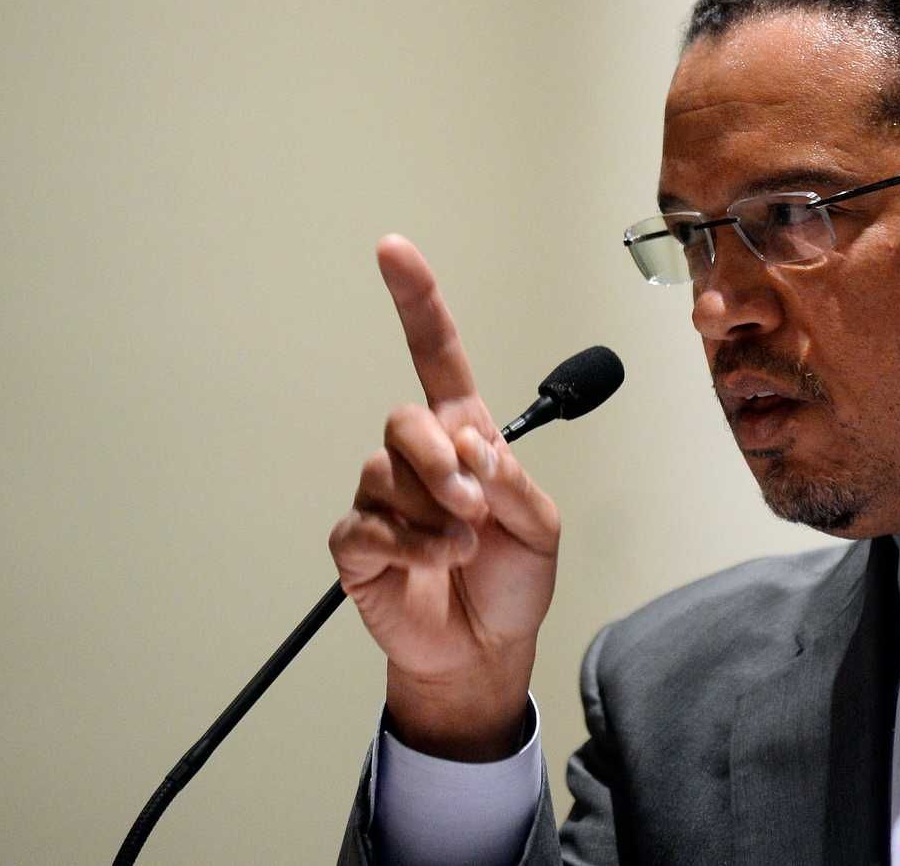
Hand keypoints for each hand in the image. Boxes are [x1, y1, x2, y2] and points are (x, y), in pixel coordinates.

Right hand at [328, 234, 559, 760]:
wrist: (487, 650)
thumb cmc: (514, 579)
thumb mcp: (542, 525)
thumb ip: (513, 480)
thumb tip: (470, 449)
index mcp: (464, 436)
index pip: (437, 356)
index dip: (416, 302)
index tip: (392, 249)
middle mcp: (417, 458)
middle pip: (403, 419)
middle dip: (438, 461)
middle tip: (474, 506)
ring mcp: (382, 500)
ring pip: (387, 476)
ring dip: (435, 515)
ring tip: (463, 550)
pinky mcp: (356, 544)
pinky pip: (367, 526)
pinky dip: (410, 547)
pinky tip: (435, 564)